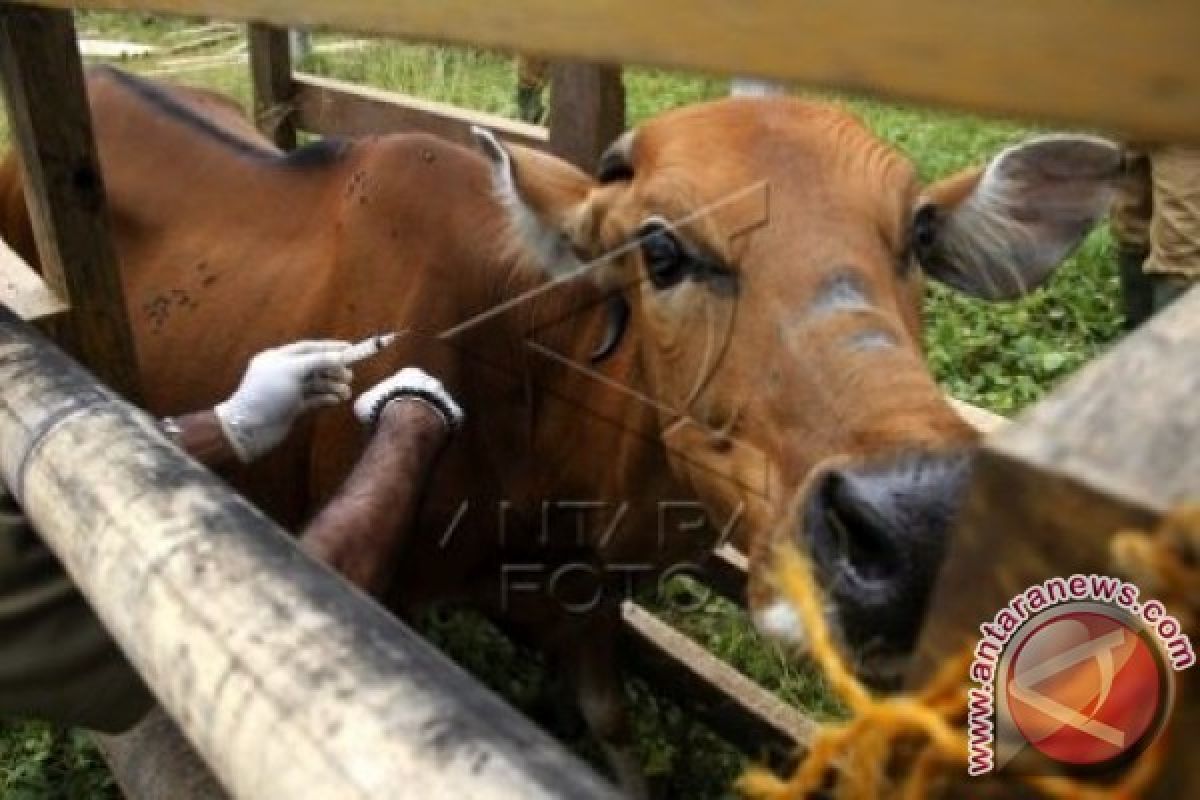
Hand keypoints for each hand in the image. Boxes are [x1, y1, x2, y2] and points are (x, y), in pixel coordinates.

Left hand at [215, 340, 353, 461]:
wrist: (250, 428)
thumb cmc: (267, 393)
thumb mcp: (292, 370)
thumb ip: (318, 361)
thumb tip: (340, 356)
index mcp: (278, 358)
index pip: (308, 348)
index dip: (330, 348)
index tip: (350, 349)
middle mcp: (283, 372)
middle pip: (314, 366)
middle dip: (333, 370)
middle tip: (349, 376)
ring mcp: (288, 391)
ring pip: (316, 384)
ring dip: (332, 386)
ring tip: (345, 392)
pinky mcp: (292, 407)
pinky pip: (314, 399)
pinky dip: (326, 398)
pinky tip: (336, 400)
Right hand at [353, 367, 463, 432]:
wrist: (410, 424)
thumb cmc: (385, 411)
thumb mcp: (364, 405)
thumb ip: (369, 403)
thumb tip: (365, 410)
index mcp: (411, 374)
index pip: (405, 381)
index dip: (396, 396)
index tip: (391, 408)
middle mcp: (432, 382)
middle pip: (424, 394)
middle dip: (415, 407)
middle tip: (404, 423)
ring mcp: (446, 398)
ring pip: (437, 409)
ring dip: (428, 420)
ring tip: (415, 435)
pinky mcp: (456, 416)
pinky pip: (448, 424)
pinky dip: (439, 431)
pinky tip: (428, 439)